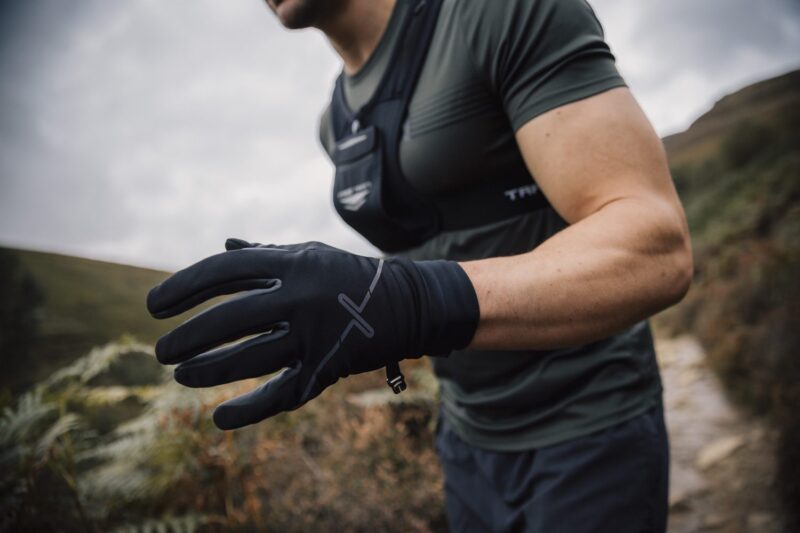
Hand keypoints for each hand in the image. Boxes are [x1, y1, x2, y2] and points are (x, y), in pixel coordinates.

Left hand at [146, 239, 478, 429]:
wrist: (408, 304)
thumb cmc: (347, 276)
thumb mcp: (309, 256)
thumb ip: (265, 255)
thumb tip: (224, 245)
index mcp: (293, 262)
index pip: (222, 271)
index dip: (182, 288)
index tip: (153, 306)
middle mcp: (302, 296)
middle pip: (229, 319)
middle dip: (186, 338)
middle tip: (161, 351)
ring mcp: (316, 334)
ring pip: (249, 359)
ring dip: (207, 371)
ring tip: (180, 375)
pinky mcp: (328, 367)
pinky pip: (283, 393)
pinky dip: (250, 409)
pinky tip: (219, 417)